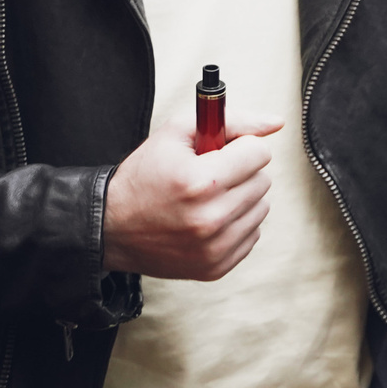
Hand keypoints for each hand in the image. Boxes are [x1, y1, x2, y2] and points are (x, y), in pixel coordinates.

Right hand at [101, 114, 283, 279]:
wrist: (110, 227)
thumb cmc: (143, 177)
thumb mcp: (176, 133)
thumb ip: (231, 120)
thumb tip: (276, 122)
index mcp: (201, 182)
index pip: (259, 153)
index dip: (239, 147)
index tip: (221, 152)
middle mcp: (210, 218)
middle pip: (263, 180)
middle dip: (240, 172)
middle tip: (209, 175)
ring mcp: (214, 247)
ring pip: (261, 207)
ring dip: (240, 198)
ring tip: (207, 198)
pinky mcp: (216, 267)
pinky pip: (252, 234)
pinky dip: (236, 224)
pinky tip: (207, 220)